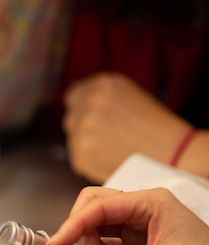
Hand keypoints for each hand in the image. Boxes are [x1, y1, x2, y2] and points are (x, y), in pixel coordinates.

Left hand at [63, 73, 208, 181]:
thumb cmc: (154, 124)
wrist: (171, 153)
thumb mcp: (128, 93)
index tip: (94, 117)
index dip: (83, 108)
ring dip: (87, 143)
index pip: (73, 95)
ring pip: (74, 138)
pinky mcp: (80, 155)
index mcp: (101, 85)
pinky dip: (91, 159)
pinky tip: (111, 157)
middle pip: (72, 117)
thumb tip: (74, 103)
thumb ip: (99, 95)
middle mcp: (88, 104)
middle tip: (110, 135)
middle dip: (85, 126)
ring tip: (114, 147)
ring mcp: (81, 130)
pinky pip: (77, 157)